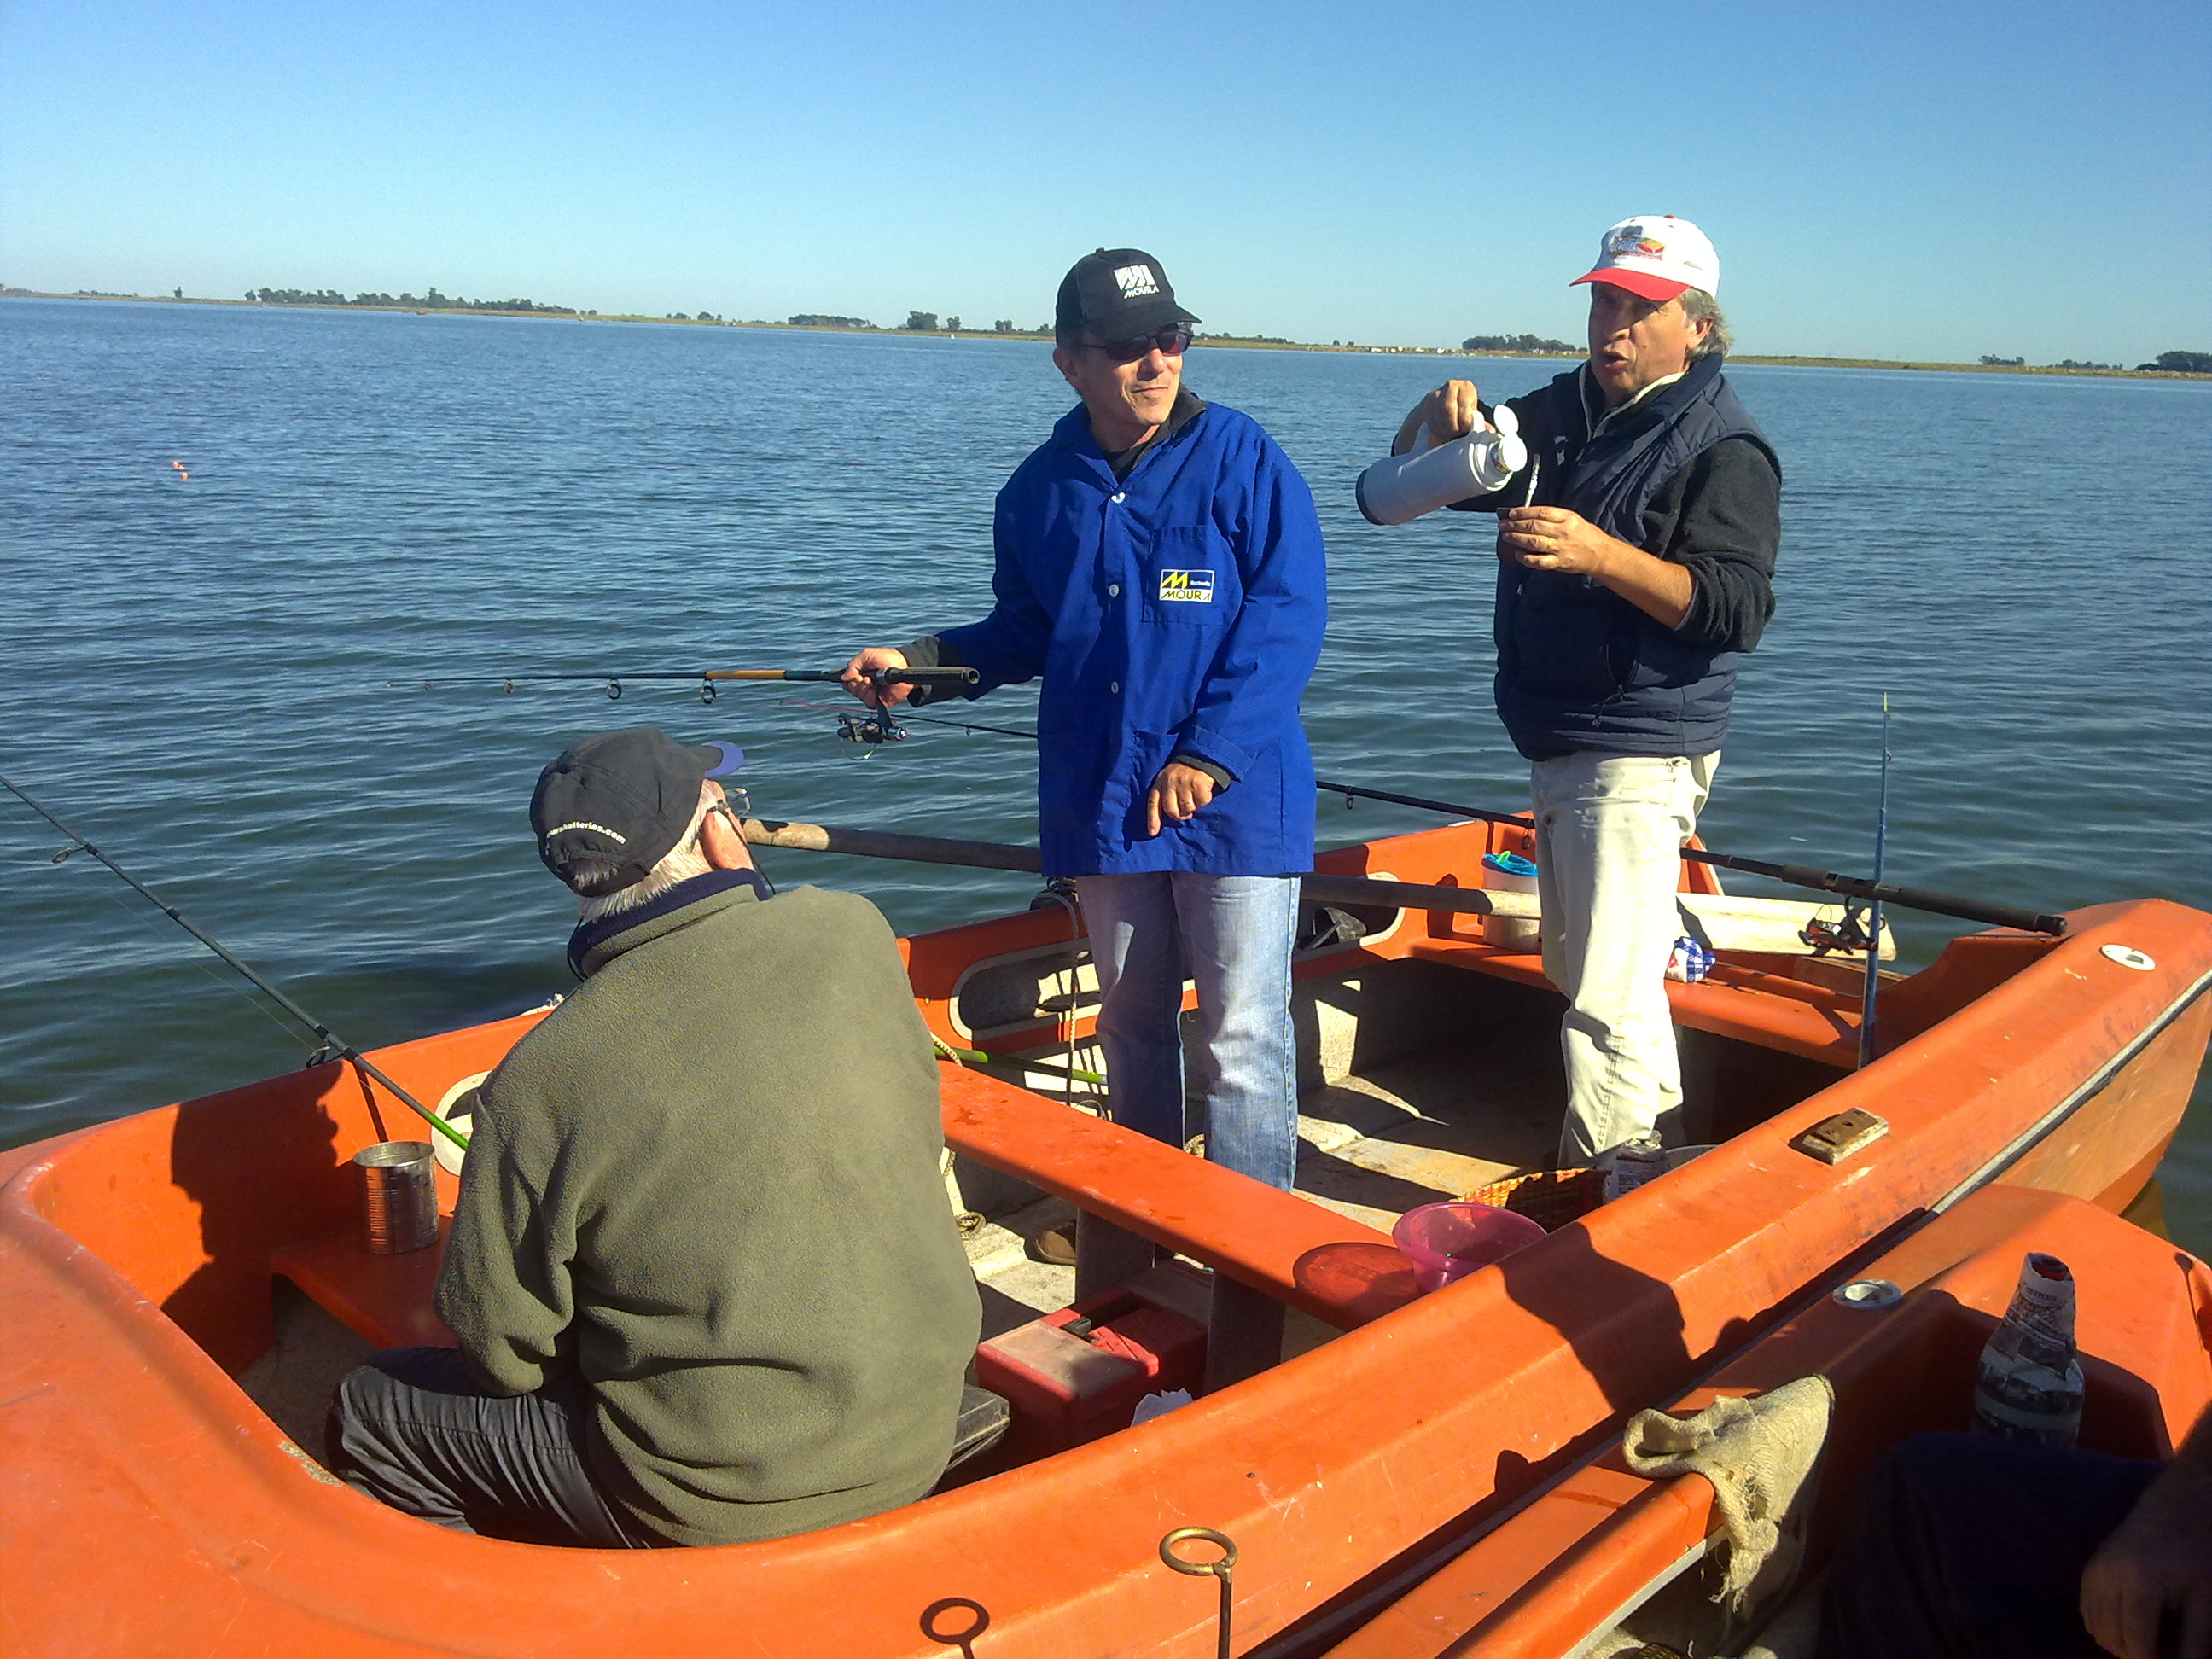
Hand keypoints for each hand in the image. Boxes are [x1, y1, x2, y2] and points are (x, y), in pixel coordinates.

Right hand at [838, 646, 909, 708]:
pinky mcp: (881, 700)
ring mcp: (873, 692)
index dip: (848, 680)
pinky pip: (869, 704)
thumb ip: (853, 665)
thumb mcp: (866, 655)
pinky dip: (869, 697)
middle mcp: (866, 684)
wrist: (903, 665)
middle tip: (865, 677)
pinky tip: (874, 691)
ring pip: (859, 697)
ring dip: (863, 689)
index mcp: (861, 673)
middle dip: (856, 683)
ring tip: (871, 682)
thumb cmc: (887, 658)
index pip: (848, 682)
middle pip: (852, 689)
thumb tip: (843, 678)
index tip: (854, 676)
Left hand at [1144, 762, 1218, 836]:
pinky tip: (1202, 792)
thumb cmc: (1182, 774)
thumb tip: (1162, 821)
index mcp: (1160, 783)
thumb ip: (1165, 797)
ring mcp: (1184, 783)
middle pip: (1172, 811)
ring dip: (1193, 807)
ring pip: (1187, 809)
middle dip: (1179, 815)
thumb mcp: (1167, 781)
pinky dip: (1204, 801)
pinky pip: (1201, 803)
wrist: (1199, 757)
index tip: (1153, 833)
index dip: (1153, 819)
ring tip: (1194, 797)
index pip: (1153, 803)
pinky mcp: (1198, 784)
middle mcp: (1170, 783)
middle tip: (1186, 812)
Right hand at [1396, 381, 1484, 453]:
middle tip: (1456, 433)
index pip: (1464, 403)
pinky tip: (1440, 433)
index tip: (1465, 429)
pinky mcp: (1427, 402)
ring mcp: (1437, 392)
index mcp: (1467, 387)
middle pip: (1448, 408)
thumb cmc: (1463, 414)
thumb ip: (1481, 423)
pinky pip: (1429, 417)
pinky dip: (1434, 428)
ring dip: (1443, 428)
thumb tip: (1491, 432)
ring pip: (1437, 414)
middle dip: (1452, 425)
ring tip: (1449, 434)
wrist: (1444, 409)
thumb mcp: (1473, 416)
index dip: (1464, 420)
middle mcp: (1452, 385)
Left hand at [1498, 505, 1622, 575]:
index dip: (1523, 512)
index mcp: (1567, 517)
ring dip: (1517, 539)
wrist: (1600, 553)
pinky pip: (1539, 561)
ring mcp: (1560, 548)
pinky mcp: (1559, 562)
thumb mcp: (1572, 518)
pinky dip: (1526, 558)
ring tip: (1506, 536)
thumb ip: (1553, 517)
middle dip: (1515, 525)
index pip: (1541, 512)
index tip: (1511, 513)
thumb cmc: (1584, 534)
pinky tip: (1518, 554)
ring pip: (1534, 542)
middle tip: (1503, 525)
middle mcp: (1563, 531)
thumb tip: (1527, 515)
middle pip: (1534, 526)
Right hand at [2080, 1464, 2211, 1658]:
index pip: (2136, 1643)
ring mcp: (2094, 1568)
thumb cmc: (2198, 1552)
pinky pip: (2087, 1610)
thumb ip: (2197, 1642)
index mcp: (2139, 1582)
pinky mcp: (2090, 1566)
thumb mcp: (2207, 1599)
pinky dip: (2106, 1625)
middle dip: (2136, 1654)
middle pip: (2111, 1638)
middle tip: (2166, 1651)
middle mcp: (2108, 1575)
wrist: (2179, 1506)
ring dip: (2119, 1642)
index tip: (2173, 1658)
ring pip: (2095, 1627)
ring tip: (2151, 1640)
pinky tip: (2132, 1624)